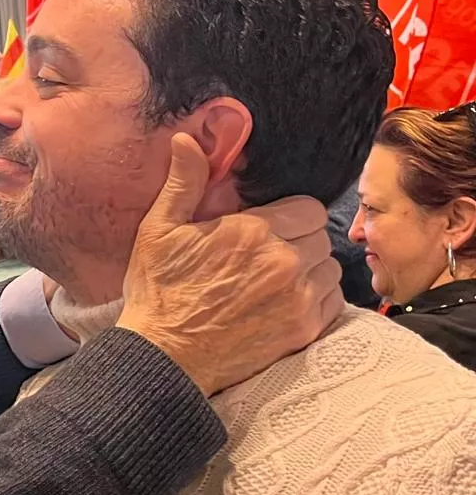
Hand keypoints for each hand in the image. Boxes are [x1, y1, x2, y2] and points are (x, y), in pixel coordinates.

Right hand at [117, 133, 342, 394]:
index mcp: (252, 232)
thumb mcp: (159, 230)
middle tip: (268, 252)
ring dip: (310, 268)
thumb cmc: (159, 291)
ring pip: (330, 267)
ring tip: (277, 277)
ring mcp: (298, 298)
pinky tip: (286, 300)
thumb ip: (183, 182)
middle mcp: (283, 262)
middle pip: (320, 236)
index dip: (289, 213)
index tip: (268, 224)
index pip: (307, 207)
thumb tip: (187, 139)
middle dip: (299, 239)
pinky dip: (318, 297)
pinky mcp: (304, 329)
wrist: (166, 355)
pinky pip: (334, 300)